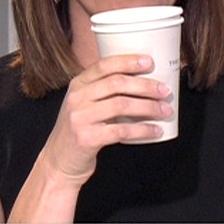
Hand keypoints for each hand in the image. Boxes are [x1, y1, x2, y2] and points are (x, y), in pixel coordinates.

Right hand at [39, 54, 171, 184]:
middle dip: (146, 85)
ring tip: (165, 110)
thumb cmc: (78, 130)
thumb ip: (103, 91)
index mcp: (78, 84)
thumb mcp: (84, 104)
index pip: (104, 65)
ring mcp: (80, 118)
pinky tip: (155, 130)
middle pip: (117, 83)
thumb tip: (142, 82)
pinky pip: (121, 131)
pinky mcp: (87, 138)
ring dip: (148, 107)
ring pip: (122, 105)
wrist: (59, 162)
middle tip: (164, 90)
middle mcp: (77, 98)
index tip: (149, 62)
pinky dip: (143, 130)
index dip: (128, 61)